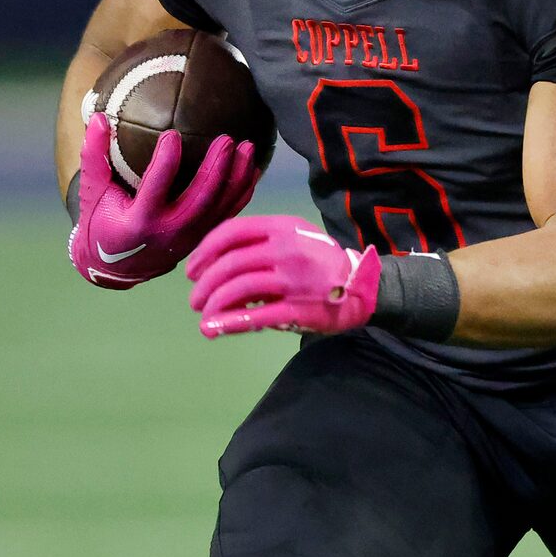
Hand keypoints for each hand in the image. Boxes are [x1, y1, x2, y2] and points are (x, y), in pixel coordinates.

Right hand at [69, 115, 260, 289]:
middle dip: (216, 169)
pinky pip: (226, 215)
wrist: (116, 268)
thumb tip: (99, 118)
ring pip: (219, 208)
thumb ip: (94, 156)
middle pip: (199, 199)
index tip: (173, 135)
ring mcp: (188, 238)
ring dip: (236, 178)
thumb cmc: (101, 223)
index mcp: (139, 221)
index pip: (155, 187)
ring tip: (248, 148)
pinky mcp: (200, 238)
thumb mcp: (92, 192)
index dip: (166, 162)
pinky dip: (242, 194)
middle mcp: (168, 232)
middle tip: (227, 139)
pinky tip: (253, 170)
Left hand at [184, 215, 378, 337]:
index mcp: (282, 228)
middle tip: (195, 299)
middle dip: (204, 284)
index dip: (204, 251)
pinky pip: (256, 316)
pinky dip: (229, 323)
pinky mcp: (297, 309)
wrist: (363, 286)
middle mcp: (286, 250)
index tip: (192, 269)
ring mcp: (292, 280)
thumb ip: (259, 246)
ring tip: (205, 315)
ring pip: (238, 288)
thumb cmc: (320, 262)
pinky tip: (214, 328)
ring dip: (213, 304)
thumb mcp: (295, 238)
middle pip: (230, 264)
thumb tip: (215, 268)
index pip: (231, 232)